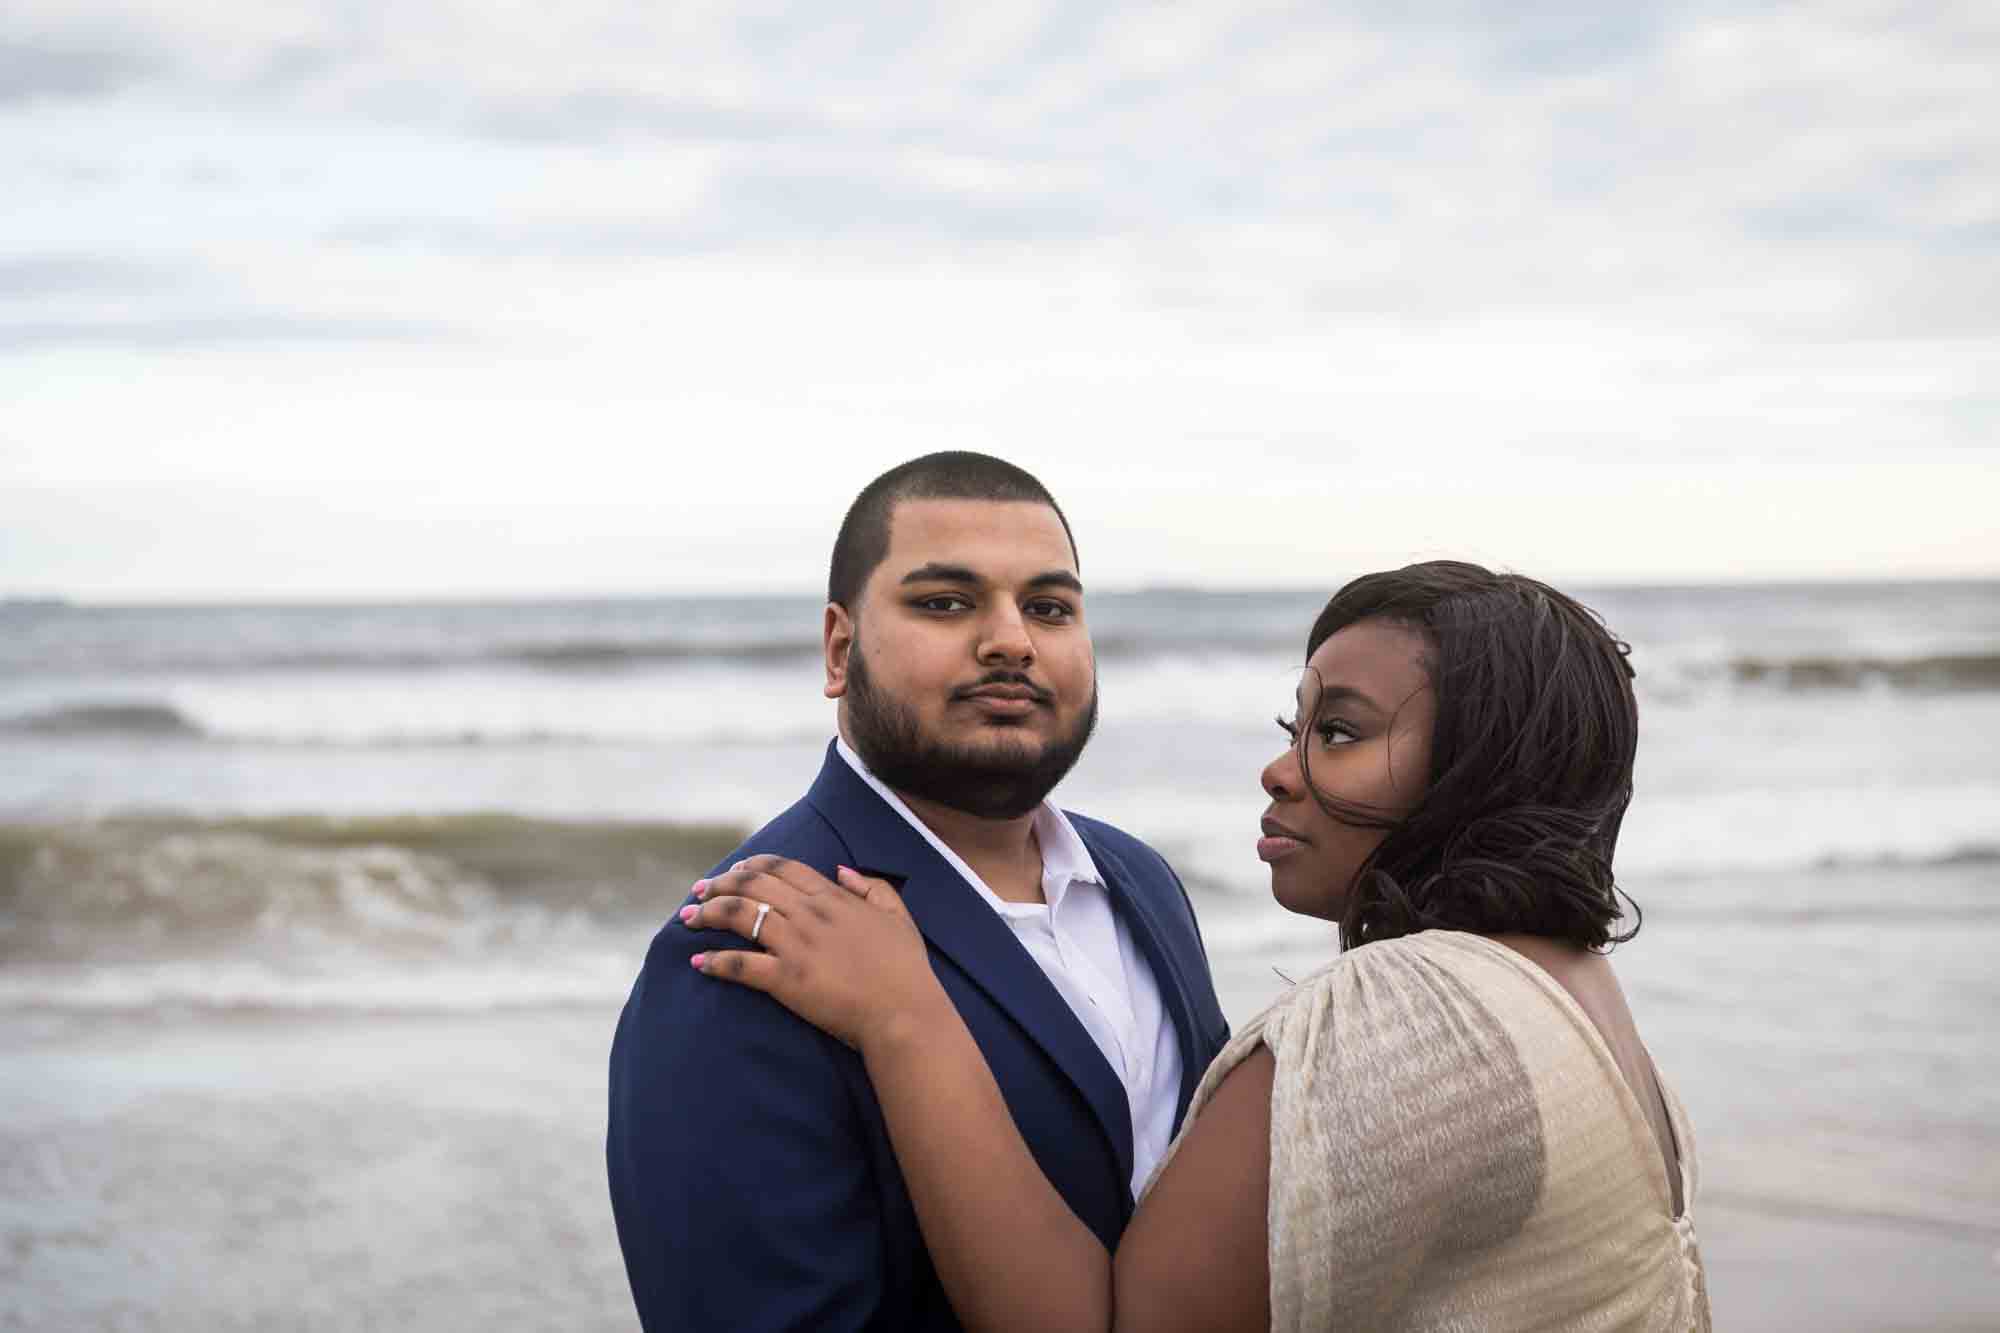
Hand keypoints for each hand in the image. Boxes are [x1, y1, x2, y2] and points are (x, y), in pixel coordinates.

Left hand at [680, 855, 944, 1051]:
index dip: (752, 865)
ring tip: (688, 918)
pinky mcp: (786, 980)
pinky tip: (698, 962)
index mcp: (833, 898)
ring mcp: (795, 946)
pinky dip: (715, 961)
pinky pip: (740, 964)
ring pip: (738, 916)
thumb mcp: (897, 916)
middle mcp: (809, 915)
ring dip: (707, 914)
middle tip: (698, 890)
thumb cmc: (905, 969)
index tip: (734, 869)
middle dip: (719, 884)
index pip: (782, 868)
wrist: (903, 1013)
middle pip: (752, 886)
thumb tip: (841, 870)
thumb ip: (872, 887)